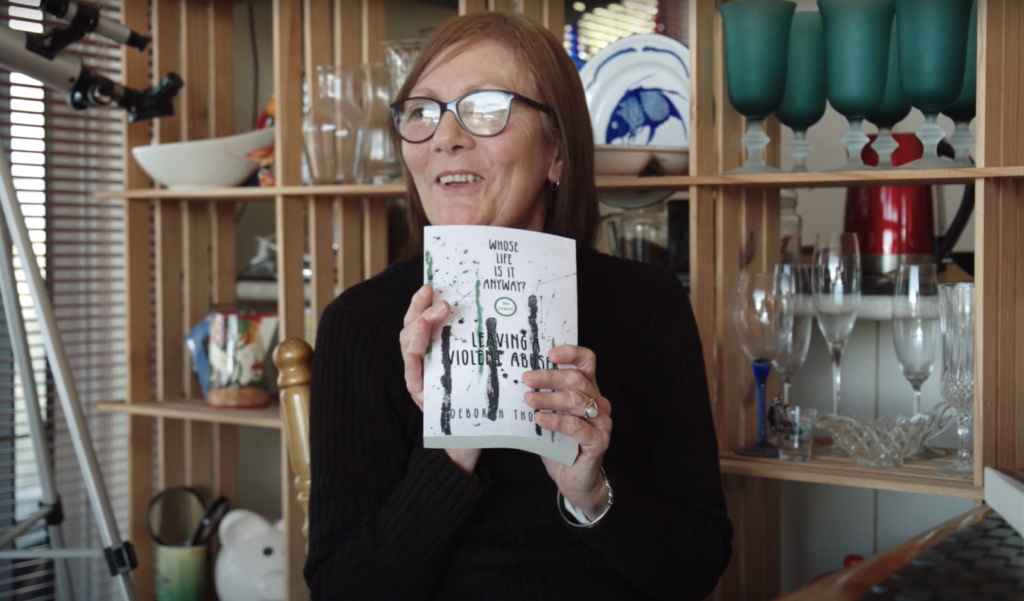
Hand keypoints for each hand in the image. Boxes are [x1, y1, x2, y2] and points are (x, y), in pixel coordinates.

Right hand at [399, 284, 479, 476]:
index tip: (431, 286)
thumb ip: (479, 342)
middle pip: (411, 329)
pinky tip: (416, 352)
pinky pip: (412, 376)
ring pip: (408, 348)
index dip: (421, 302)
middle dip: (421, 310)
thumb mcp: (482, 364)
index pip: (422, 321)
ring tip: (432, 318)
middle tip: (439, 298)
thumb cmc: (479, 399)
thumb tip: (495, 308)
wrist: (472, 440)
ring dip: (418, 331)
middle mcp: (422, 362)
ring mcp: (419, 379)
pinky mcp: (421, 396)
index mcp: (434, 351)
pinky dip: (413, 362)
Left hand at [523, 345, 611, 519]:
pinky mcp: (598, 442)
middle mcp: (598, 403)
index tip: (550, 353)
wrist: (575, 480)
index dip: (571, 353)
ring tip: (528, 399)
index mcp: (588, 391)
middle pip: (578, 380)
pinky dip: (556, 421)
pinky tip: (540, 419)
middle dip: (550, 376)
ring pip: (576, 401)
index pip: (587, 363)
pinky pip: (577, 427)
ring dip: (549, 398)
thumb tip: (516, 384)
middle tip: (527, 378)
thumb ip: (542, 399)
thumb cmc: (561, 446)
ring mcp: (601, 423)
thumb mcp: (549, 417)